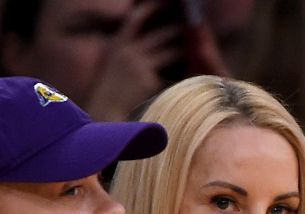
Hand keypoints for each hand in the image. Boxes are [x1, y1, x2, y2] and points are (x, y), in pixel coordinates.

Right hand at [84, 2, 182, 120]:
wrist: (105, 113)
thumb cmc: (112, 89)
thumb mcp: (115, 62)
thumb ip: (128, 47)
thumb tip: (148, 35)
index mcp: (119, 43)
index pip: (137, 18)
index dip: (152, 7)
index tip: (167, 2)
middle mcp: (128, 51)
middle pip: (161, 33)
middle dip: (179, 29)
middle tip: (193, 27)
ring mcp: (139, 66)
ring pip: (171, 51)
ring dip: (185, 49)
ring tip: (199, 48)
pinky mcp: (148, 81)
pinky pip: (172, 72)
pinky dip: (183, 70)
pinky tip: (192, 70)